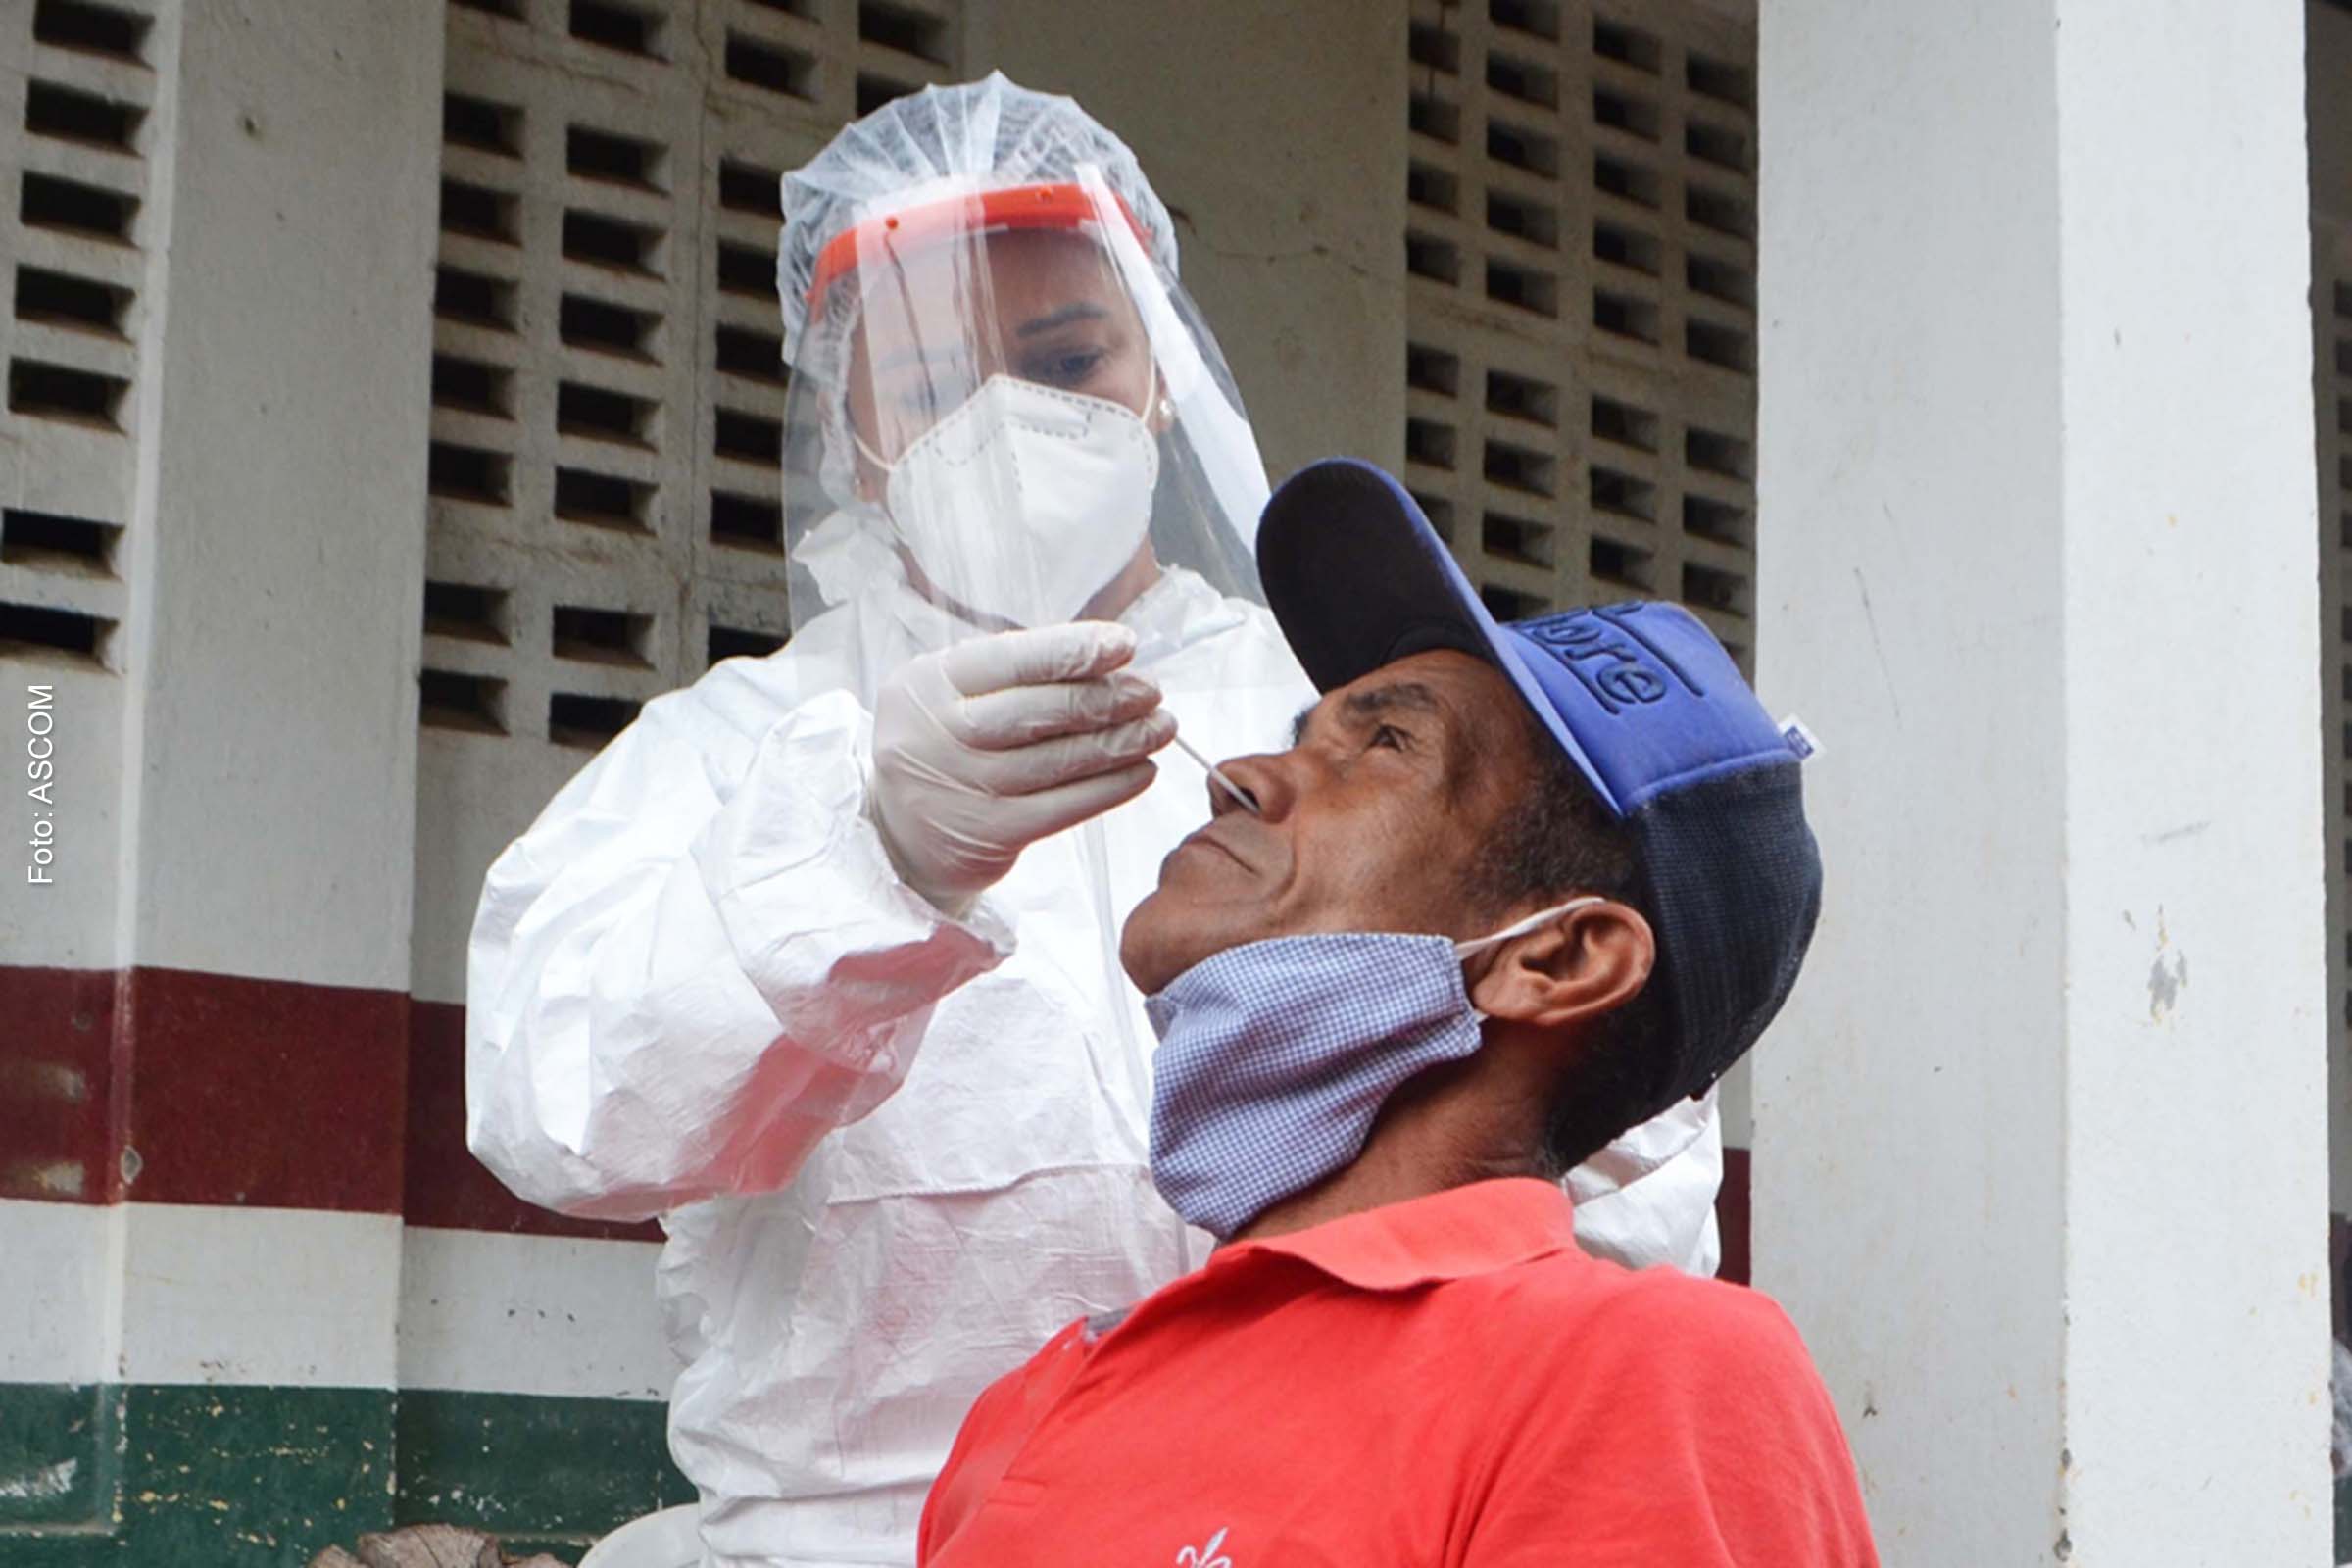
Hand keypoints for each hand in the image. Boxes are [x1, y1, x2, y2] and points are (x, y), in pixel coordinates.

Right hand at [871, 622, 1174, 911]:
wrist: (900, 834)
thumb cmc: (946, 745)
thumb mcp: (956, 694)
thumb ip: (1015, 673)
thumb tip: (1108, 659)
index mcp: (928, 682)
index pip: (1011, 659)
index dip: (1073, 650)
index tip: (1126, 644)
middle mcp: (937, 734)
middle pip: (1039, 710)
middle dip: (1106, 697)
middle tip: (1151, 691)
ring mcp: (962, 788)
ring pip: (1058, 760)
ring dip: (1121, 742)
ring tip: (1160, 727)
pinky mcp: (988, 834)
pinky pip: (1064, 807)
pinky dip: (1110, 788)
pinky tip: (1142, 770)